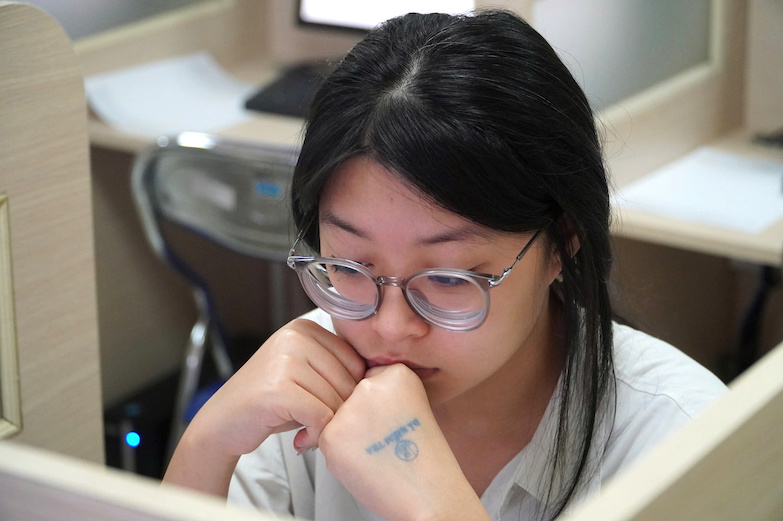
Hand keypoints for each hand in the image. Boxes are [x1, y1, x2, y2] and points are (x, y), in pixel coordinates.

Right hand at [163, 318, 365, 494]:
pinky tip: (301, 438)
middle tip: (317, 425)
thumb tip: (382, 379)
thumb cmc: (269, 403)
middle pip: (348, 381)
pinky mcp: (278, 389)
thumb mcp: (304, 373)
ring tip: (307, 431)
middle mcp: (295, 338)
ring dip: (327, 426)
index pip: (356, 361)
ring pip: (336, 401)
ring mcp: (285, 361)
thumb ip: (335, 368)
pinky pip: (320, 416)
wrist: (222, 423)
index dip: (350, 391)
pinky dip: (316, 434)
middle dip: (338, 412)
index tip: (330, 406)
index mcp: (304, 329)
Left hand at [318, 364, 489, 520]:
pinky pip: (326, 440)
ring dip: (348, 438)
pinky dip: (340, 456)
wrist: (428, 493)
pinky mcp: (331, 435)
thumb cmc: (423, 459)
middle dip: (360, 421)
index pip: (370, 381)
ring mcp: (350, 409)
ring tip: (377, 454)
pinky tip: (365, 464)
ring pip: (337, 420)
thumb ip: (381, 395)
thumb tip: (344, 397)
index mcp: (396, 374)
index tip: (393, 422)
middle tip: (385, 441)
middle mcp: (370, 385)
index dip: (379, 409)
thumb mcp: (412, 407)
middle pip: (350, 398)